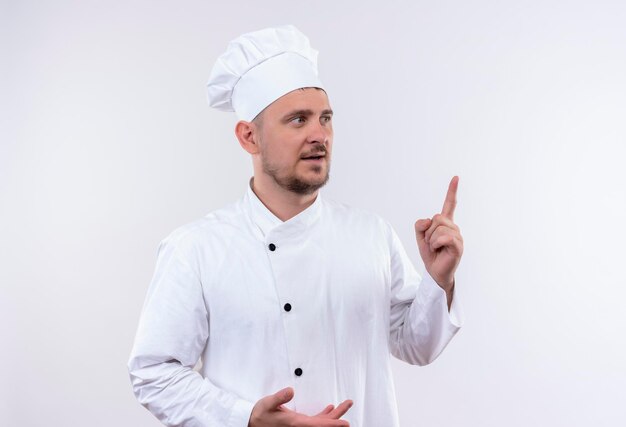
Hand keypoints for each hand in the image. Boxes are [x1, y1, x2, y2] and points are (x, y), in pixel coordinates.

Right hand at [248, 387, 352, 426]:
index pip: (318, 424)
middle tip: (349, 404)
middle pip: (324, 423)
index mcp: (295, 423)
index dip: (332, 424)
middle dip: (338, 416)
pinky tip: (330, 408)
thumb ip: (279, 397)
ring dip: (334, 414)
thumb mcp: (267, 403)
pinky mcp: (299, 424)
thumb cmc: (260, 416)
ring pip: (322, 422)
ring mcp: (301, 426)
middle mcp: (300, 426)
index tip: (345, 423)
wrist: (254, 424)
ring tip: (344, 404)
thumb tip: (290, 391)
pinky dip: (324, 416)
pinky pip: (316, 421)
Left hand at [414, 176, 463, 294]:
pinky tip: (439, 250)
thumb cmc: (430, 254)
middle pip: (437, 217)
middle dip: (428, 231)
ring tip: (436, 248)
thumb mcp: (420, 237)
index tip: (456, 177)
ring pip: (439, 227)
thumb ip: (420, 225)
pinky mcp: (458, 246)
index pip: (449, 204)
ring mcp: (458, 236)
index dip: (452, 191)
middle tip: (431, 243)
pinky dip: (436, 243)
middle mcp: (454, 227)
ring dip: (431, 239)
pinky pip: (444, 237)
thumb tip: (429, 220)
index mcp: (445, 223)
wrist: (434, 272)